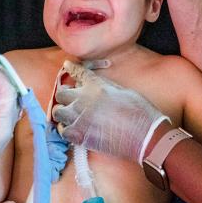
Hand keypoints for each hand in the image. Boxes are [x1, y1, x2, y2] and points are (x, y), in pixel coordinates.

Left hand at [52, 61, 168, 163]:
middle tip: (72, 98)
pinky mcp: (79, 136)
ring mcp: (79, 118)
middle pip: (61, 93)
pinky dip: (66, 128)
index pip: (77, 71)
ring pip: (57, 112)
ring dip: (63, 112)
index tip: (68, 67)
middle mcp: (83, 99)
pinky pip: (62, 130)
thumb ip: (104, 86)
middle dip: (66, 95)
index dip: (71, 68)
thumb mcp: (122, 90)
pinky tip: (74, 128)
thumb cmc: (139, 111)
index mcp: (95, 85)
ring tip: (71, 114)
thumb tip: (95, 86)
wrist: (144, 135)